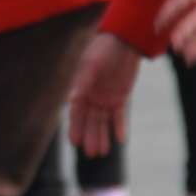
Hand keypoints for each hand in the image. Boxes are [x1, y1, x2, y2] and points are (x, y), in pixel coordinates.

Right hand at [68, 33, 141, 158]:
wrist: (124, 40)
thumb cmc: (102, 49)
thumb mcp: (91, 65)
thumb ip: (82, 83)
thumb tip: (71, 100)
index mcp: (81, 89)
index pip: (76, 113)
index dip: (75, 128)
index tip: (74, 143)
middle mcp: (92, 96)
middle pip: (90, 121)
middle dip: (90, 137)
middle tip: (91, 154)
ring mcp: (106, 97)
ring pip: (103, 121)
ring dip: (102, 136)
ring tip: (102, 152)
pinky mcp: (121, 96)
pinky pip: (119, 115)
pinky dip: (119, 126)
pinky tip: (120, 139)